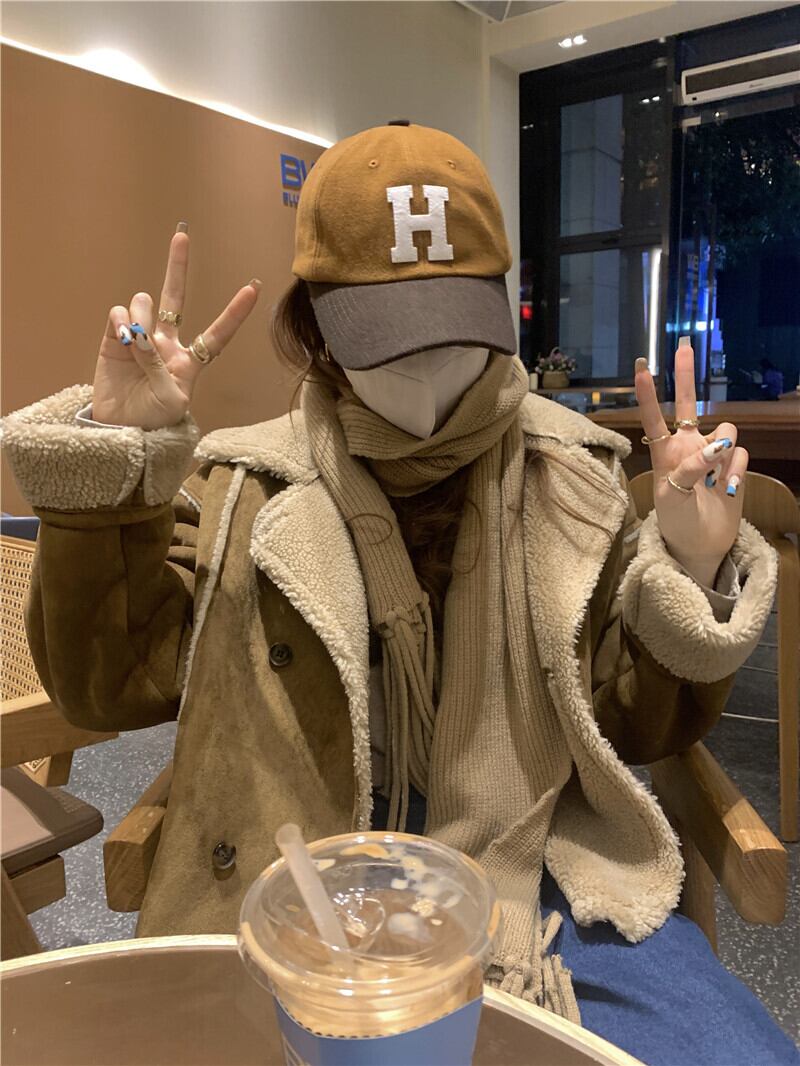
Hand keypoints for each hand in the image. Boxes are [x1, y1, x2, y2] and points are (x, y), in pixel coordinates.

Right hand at [92, 224, 260, 429]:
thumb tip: (139, 333)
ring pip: (144, 302)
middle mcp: (167, 342)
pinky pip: (119, 313)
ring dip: (141, 314)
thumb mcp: (169, 399)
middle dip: (177, 266)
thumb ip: (159, 364)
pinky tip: (121, 338)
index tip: (254, 288)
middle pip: (175, 298)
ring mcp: (140, 337)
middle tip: (182, 235)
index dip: (235, 313)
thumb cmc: (154, 420)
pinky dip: (120, 321)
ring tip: (134, 340)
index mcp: (191, 360)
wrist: (121, 430)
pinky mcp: (114, 337)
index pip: (218, 334)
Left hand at [634, 341, 747, 587]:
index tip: (642, 366)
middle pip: (687, 404)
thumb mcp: (673, 498)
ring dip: (724, 452)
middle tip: (683, 347)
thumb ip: (690, 468)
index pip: (653, 418)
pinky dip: (735, 471)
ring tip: (714, 481)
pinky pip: (740, 455)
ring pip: (726, 430)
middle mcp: (688, 447)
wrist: (699, 546)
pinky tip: (726, 490)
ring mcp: (711, 456)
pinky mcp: (732, 467)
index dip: (647, 394)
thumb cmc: (676, 523)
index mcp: (664, 453)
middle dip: (686, 377)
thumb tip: (715, 444)